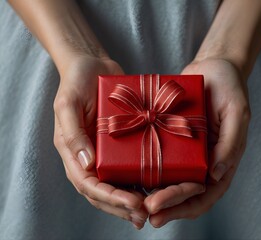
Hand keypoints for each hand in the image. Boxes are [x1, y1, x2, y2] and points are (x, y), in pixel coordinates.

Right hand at [53, 54, 147, 228]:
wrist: (92, 65)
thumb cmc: (76, 83)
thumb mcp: (68, 104)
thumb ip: (73, 133)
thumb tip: (85, 164)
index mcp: (73, 151)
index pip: (88, 184)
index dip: (109, 197)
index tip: (132, 204)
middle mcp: (89, 156)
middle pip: (103, 191)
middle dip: (122, 206)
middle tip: (144, 215)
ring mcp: (106, 151)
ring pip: (117, 183)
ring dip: (133, 198)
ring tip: (152, 209)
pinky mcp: (121, 142)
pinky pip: (129, 164)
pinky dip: (140, 178)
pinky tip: (156, 185)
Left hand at [144, 58, 250, 226]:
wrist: (213, 67)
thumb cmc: (230, 88)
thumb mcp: (237, 114)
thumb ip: (230, 145)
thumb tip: (216, 175)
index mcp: (221, 161)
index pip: (204, 194)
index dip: (183, 206)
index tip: (160, 210)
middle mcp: (202, 161)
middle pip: (184, 194)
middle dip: (165, 205)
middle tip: (144, 212)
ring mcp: (186, 151)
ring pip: (169, 180)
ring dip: (153, 193)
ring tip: (132, 202)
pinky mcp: (170, 137)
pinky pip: (159, 157)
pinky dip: (146, 169)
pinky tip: (129, 175)